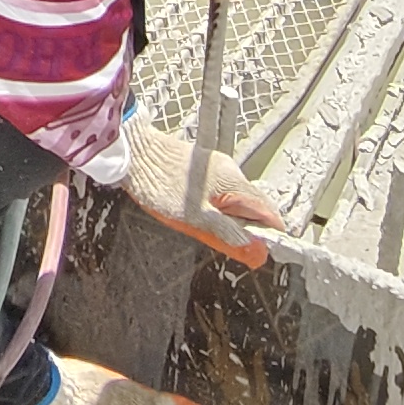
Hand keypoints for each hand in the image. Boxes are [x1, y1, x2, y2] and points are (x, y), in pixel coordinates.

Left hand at [118, 124, 285, 267]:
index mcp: (233, 182)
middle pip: (253, 206)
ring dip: (230, 220)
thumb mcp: (196, 218)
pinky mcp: (202, 169)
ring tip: (207, 231)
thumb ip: (228, 234)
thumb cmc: (160, 184)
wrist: (133, 152)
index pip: (268, 211)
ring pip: (235, 200)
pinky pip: (220, 193)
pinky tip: (198, 216)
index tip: (264, 252)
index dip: (270, 234)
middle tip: (230, 247)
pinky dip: (217, 209)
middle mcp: (230, 171)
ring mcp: (216, 168)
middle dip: (247, 229)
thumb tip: (257, 251)